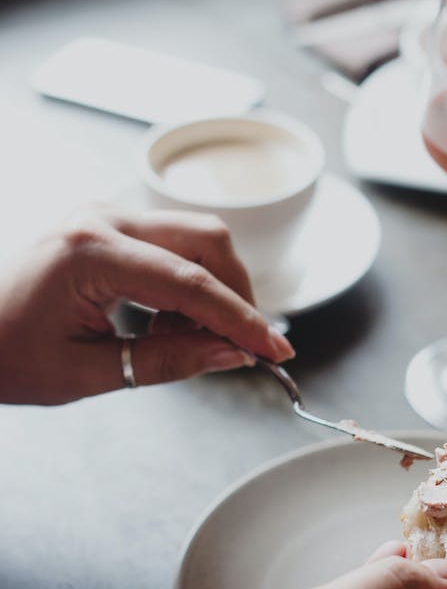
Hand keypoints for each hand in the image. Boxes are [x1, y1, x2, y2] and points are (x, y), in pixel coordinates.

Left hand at [0, 207, 292, 404]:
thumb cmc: (7, 354)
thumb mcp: (87, 372)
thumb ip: (166, 363)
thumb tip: (232, 356)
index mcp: (89, 252)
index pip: (191, 285)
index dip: (242, 321)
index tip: (277, 350)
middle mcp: (100, 219)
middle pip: (206, 240)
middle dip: (237, 295)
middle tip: (243, 347)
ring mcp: (105, 216)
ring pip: (195, 238)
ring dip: (213, 289)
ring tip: (189, 342)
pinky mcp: (108, 226)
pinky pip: (172, 244)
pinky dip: (188, 284)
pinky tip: (168, 325)